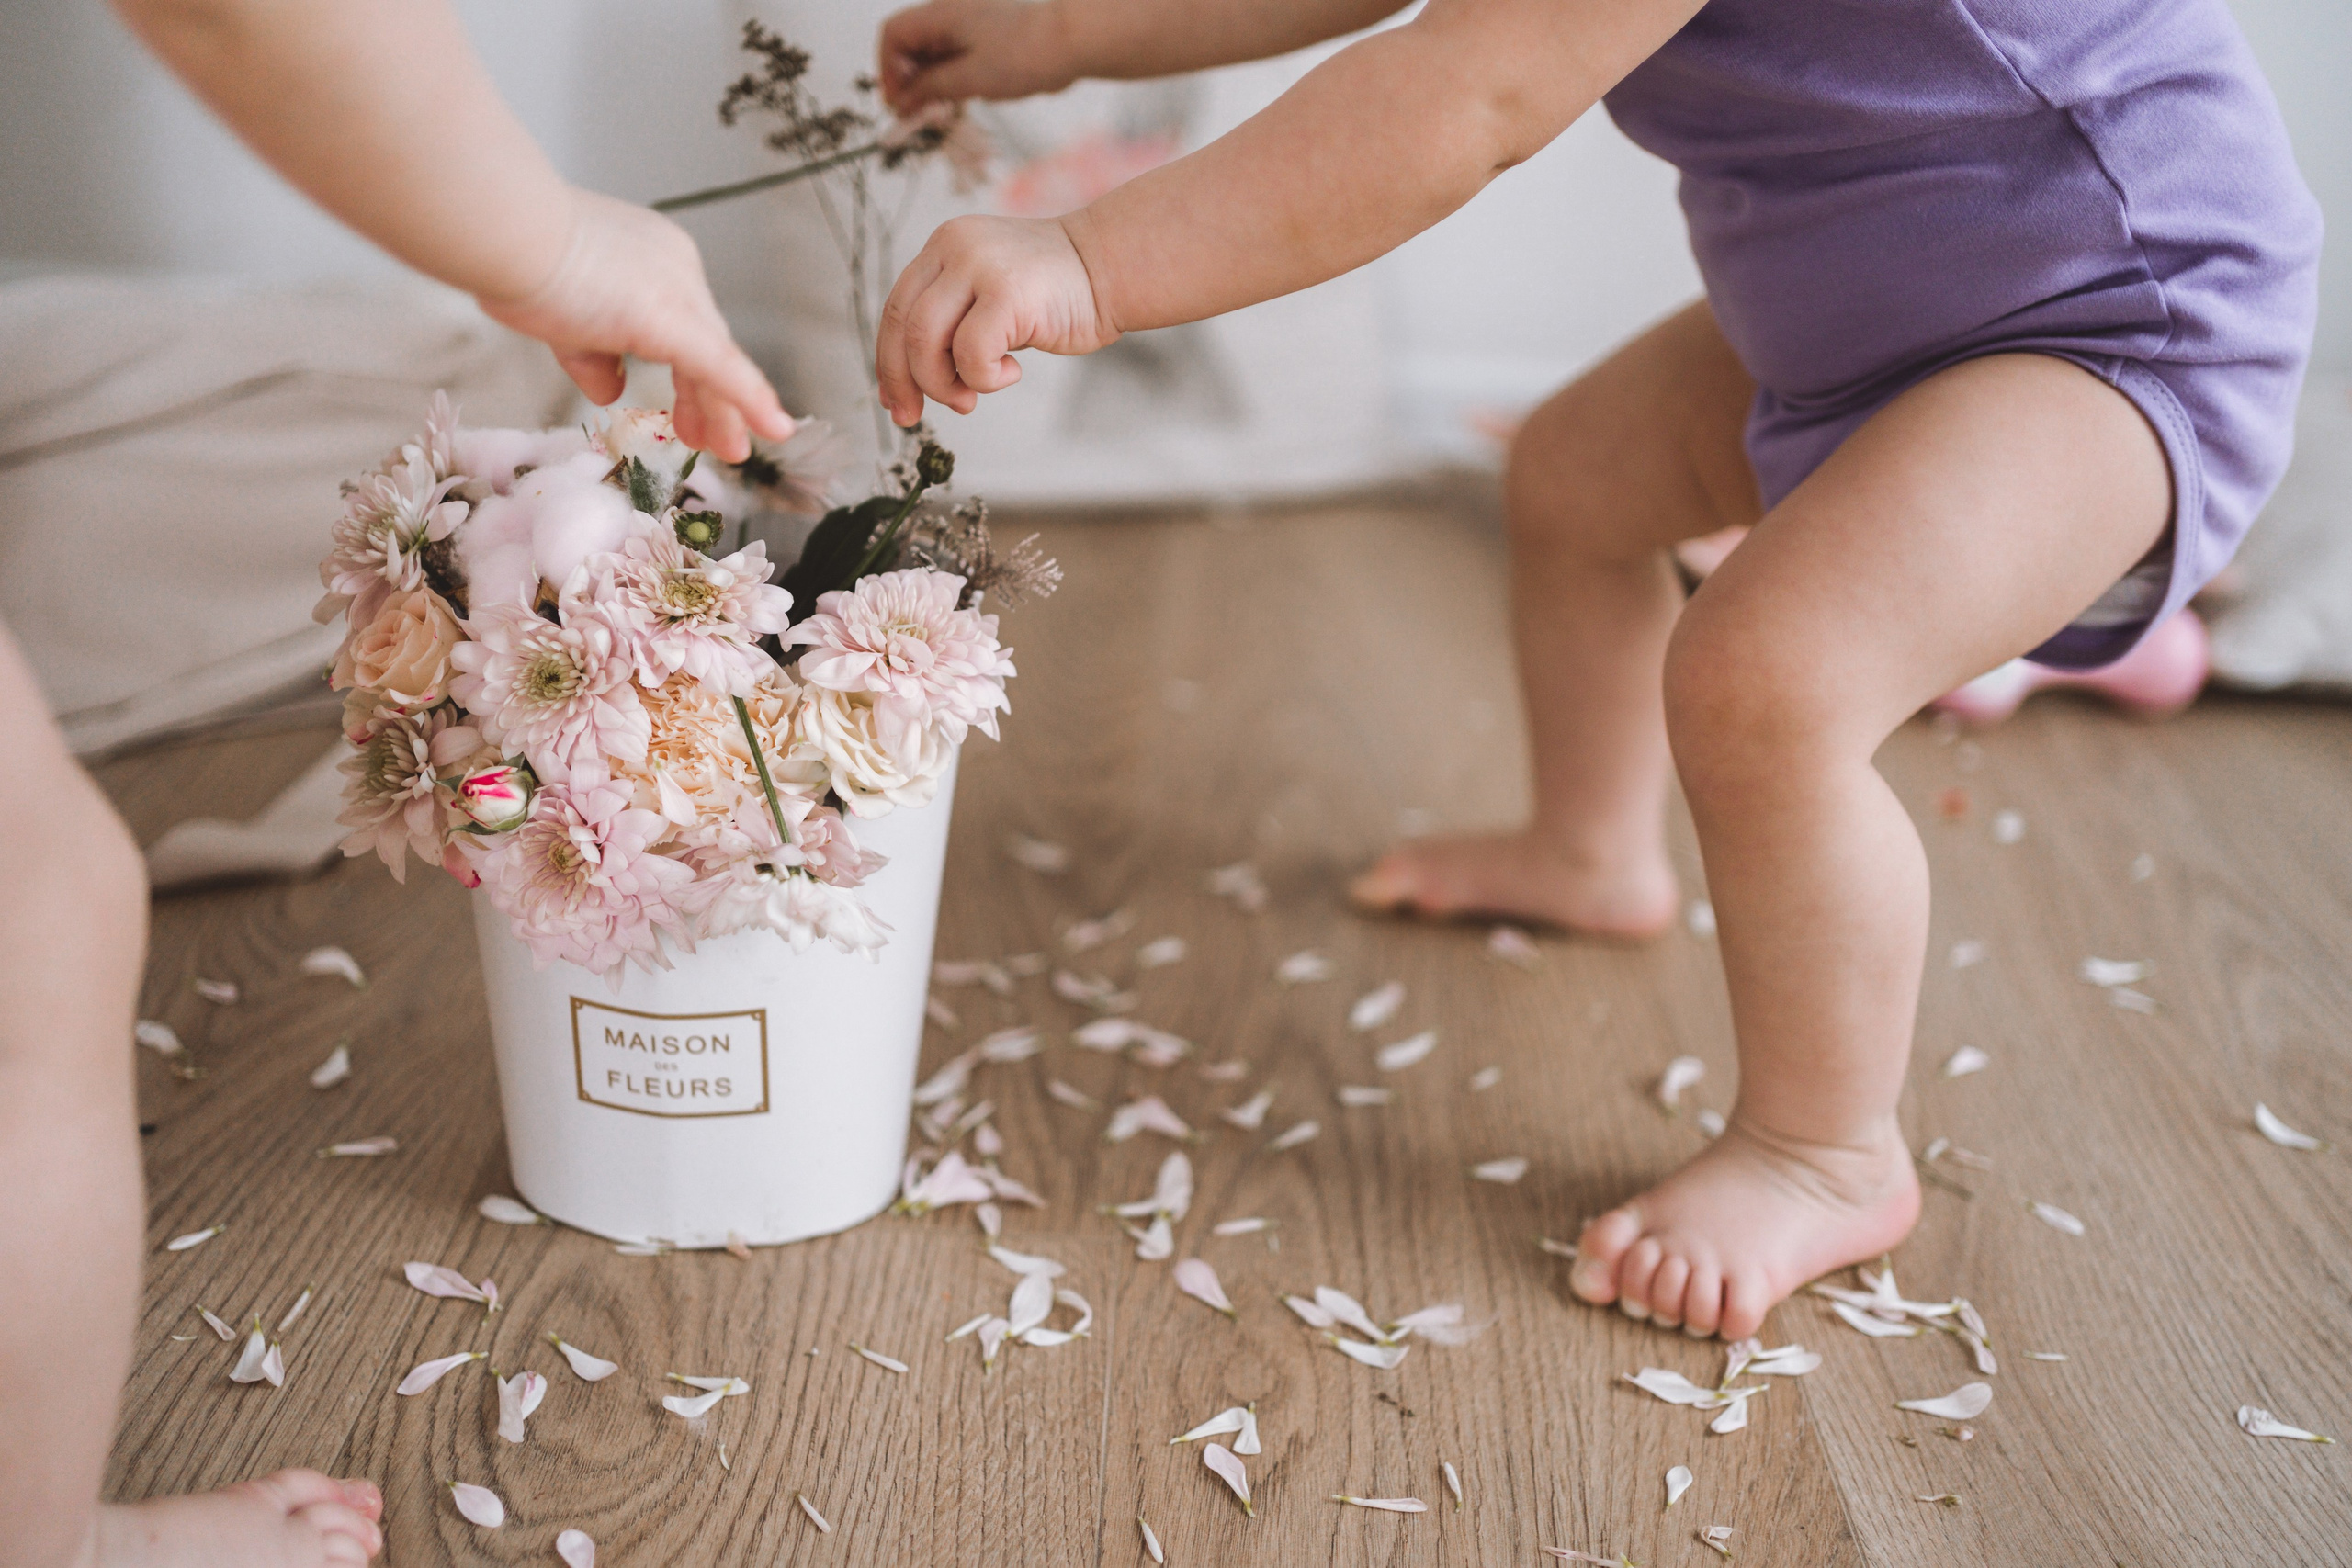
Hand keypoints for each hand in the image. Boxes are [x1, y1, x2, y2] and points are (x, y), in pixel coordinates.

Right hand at [477, 188, 792, 461]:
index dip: (690, 373)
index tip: (688, 409)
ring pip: (715, 361)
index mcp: (652, 257)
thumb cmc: (515, 259)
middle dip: (712, 399)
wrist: (503, 230)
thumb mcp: (560, 318)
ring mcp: (677, 289)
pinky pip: (721, 368)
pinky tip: (773, 429)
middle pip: (707, 344)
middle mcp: (675, 266)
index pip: (683, 325)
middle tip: (719, 440)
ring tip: (729, 449)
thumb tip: (609, 389)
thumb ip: (592, 355)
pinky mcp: (671, 317)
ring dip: (725, 412)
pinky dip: (748, 401)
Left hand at [875, 214, 1118, 423]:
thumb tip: (911, 383)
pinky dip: (985, 378)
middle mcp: (954, 248)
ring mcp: (978, 266)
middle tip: (917, 415)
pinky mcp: (1006, 292)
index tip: (895, 403)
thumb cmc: (1056, 295)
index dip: (888, 362)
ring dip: (943, 384)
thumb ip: (952, 324)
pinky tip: (1012, 371)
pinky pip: (970, 354)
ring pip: (926, 342)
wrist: (1112, 269)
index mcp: (944, 247)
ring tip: (972, 395)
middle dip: (905, 381)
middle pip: (902, 326)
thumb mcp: (989, 297)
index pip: (896, 308)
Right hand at [879, 0, 1077, 115]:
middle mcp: (951, 12)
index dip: (887, 69)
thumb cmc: (1027, 52)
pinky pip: (956, 55)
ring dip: (929, 82)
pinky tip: (960, 99)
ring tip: (938, 111)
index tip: (896, 101)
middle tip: (916, 114)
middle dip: (907, 80)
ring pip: (933, 52)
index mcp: (941, 13)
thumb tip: (903, 99)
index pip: (894, 34)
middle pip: (911, 44)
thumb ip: (930, 88)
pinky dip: (950, 77)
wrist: (1072, 40)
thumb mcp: (969, 79)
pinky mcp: (987, 36)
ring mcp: (970, 22)